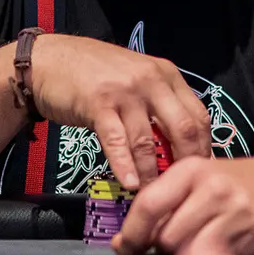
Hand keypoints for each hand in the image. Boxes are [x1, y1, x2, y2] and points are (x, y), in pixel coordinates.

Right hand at [28, 34, 209, 187]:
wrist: (50, 60)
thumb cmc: (94, 73)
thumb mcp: (136, 79)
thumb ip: (158, 104)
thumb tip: (179, 146)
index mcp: (166, 74)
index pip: (198, 115)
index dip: (203, 147)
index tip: (200, 172)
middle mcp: (151, 80)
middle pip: (182, 128)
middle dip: (186, 163)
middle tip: (183, 187)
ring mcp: (125, 91)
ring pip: (148, 141)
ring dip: (152, 172)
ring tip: (153, 194)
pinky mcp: (99, 104)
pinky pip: (117, 141)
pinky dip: (126, 166)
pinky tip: (130, 183)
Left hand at [115, 154, 253, 254]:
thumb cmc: (233, 182)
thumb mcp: (196, 178)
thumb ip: (162, 203)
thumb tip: (123, 243)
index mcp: (193, 170)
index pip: (150, 204)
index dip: (132, 231)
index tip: (124, 245)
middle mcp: (215, 188)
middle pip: (167, 237)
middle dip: (161, 247)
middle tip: (167, 245)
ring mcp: (238, 212)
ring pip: (191, 253)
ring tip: (194, 246)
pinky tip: (220, 249)